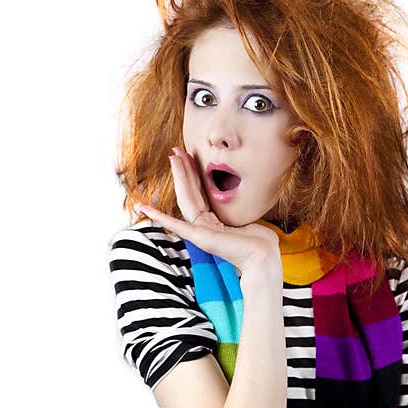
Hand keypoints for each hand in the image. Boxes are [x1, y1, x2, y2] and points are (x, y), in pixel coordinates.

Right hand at [136, 146, 280, 275]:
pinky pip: (176, 225)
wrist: (263, 258)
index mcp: (214, 222)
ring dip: (179, 177)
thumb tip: (248, 206)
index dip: (194, 174)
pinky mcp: (200, 238)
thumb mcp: (250, 221)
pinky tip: (145, 208)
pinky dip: (160, 216)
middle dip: (184, 169)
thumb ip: (241, 213)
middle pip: (191, 192)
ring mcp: (200, 231)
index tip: (189, 155)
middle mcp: (204, 225)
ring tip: (172, 156)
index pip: (200, 193)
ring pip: (186, 199)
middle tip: (176, 149)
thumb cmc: (261, 244)